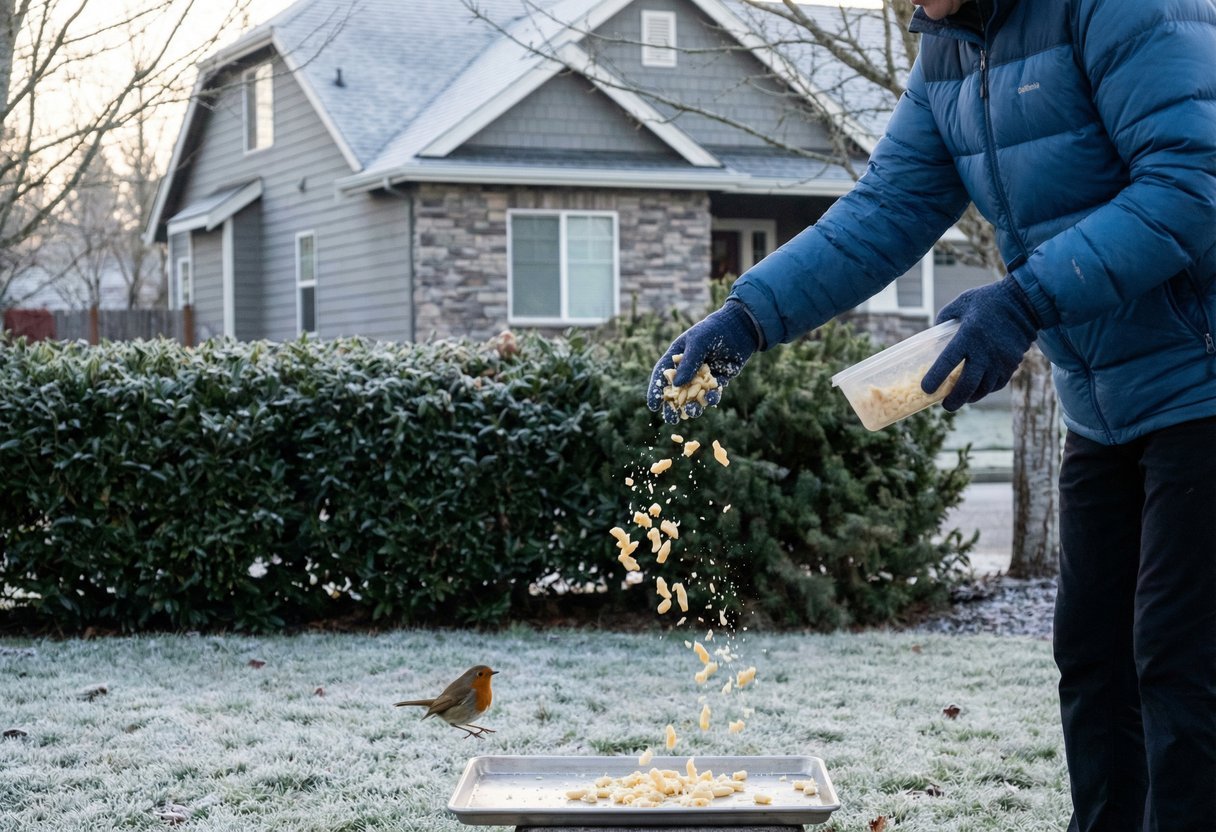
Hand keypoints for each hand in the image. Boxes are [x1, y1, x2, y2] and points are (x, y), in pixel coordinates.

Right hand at [647, 300, 760, 423]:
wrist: (740, 327)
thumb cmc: (713, 329)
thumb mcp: (698, 343)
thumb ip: (688, 364)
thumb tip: (676, 386)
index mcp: (677, 356)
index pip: (662, 375)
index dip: (656, 390)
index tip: (653, 405)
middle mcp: (688, 368)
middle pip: (677, 391)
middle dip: (674, 406)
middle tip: (671, 420)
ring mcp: (703, 375)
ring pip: (695, 396)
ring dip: (692, 406)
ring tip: (691, 413)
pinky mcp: (719, 379)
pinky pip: (712, 393)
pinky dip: (711, 398)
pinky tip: (710, 400)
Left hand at [921, 278, 1039, 410]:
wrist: (1025, 302)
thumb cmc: (988, 300)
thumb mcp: (962, 303)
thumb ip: (945, 319)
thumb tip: (935, 337)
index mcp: (968, 335)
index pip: (948, 362)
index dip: (936, 378)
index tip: (926, 389)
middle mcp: (985, 351)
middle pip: (967, 385)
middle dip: (954, 399)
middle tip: (945, 406)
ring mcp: (1000, 360)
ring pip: (983, 388)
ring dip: (970, 397)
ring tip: (960, 400)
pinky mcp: (1012, 363)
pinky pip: (997, 384)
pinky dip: (986, 390)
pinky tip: (977, 391)